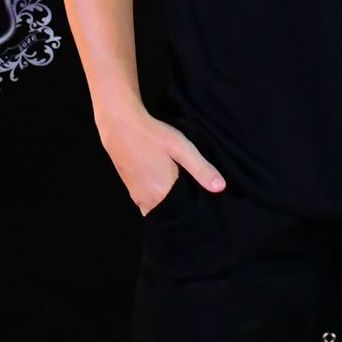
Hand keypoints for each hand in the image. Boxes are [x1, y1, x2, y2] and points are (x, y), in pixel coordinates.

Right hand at [97, 109, 225, 214]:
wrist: (120, 125)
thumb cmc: (152, 135)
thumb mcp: (181, 148)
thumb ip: (201, 169)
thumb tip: (221, 188)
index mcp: (161, 193)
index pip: (182, 215)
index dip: (194, 213)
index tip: (205, 209)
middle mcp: (147, 200)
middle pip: (169, 215)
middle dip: (181, 212)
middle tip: (195, 201)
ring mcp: (136, 196)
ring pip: (157, 210)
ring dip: (169, 206)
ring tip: (183, 194)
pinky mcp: (130, 189)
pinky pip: (147, 203)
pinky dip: (158, 200)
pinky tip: (166, 186)